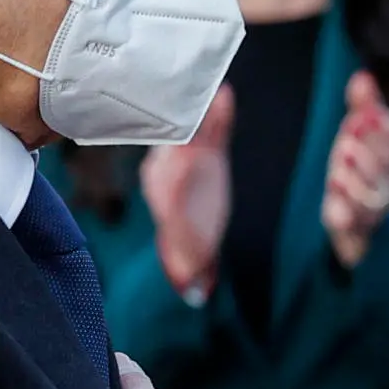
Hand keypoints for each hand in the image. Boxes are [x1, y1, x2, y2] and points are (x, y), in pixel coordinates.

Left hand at [141, 86, 233, 296]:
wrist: (191, 235)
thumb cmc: (186, 244)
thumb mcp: (187, 255)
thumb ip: (191, 266)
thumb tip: (195, 292)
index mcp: (162, 187)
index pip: (164, 171)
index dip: (172, 159)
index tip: (177, 147)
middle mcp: (171, 167)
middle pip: (177, 142)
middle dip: (183, 123)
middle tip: (188, 100)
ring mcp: (191, 156)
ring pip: (197, 132)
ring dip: (205, 115)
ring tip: (215, 95)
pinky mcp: (211, 151)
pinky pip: (216, 131)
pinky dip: (221, 116)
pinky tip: (226, 98)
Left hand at [321, 72, 388, 267]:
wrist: (352, 224)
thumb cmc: (358, 170)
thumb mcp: (357, 136)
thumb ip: (362, 107)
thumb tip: (363, 75)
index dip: (385, 126)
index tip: (365, 114)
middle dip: (369, 154)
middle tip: (346, 142)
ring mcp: (377, 210)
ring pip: (374, 198)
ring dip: (356, 183)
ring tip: (337, 172)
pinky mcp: (358, 232)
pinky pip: (356, 226)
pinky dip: (346, 218)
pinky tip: (335, 209)